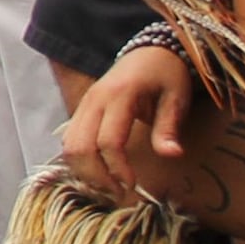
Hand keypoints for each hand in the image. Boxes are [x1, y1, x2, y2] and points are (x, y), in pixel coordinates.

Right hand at [57, 44, 198, 198]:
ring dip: (84, 171)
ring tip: (106, 186)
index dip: (118, 168)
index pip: (108, 141)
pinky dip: (79, 160)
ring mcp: (85, 103)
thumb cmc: (167, 74)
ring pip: (69, 145)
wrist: (150, 50)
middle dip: (96, 176)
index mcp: (120, 95)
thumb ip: (168, 127)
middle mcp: (95, 99)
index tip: (133, 185)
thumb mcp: (176, 97)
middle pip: (80, 146)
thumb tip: (172, 155)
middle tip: (117, 193)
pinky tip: (97, 171)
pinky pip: (69, 139)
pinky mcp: (81, 109)